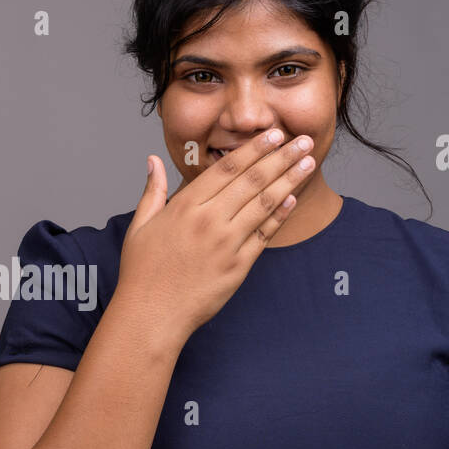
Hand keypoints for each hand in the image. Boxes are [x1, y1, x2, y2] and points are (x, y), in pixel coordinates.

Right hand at [115, 130, 316, 342]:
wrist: (151, 315)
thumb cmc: (142, 272)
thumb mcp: (140, 226)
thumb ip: (153, 190)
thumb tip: (154, 160)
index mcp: (185, 206)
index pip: (227, 168)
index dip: (254, 148)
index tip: (273, 133)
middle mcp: (209, 220)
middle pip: (253, 180)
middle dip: (281, 156)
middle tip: (302, 140)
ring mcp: (227, 243)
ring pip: (265, 203)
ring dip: (289, 180)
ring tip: (308, 162)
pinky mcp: (239, 266)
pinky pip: (265, 235)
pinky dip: (280, 214)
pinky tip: (293, 198)